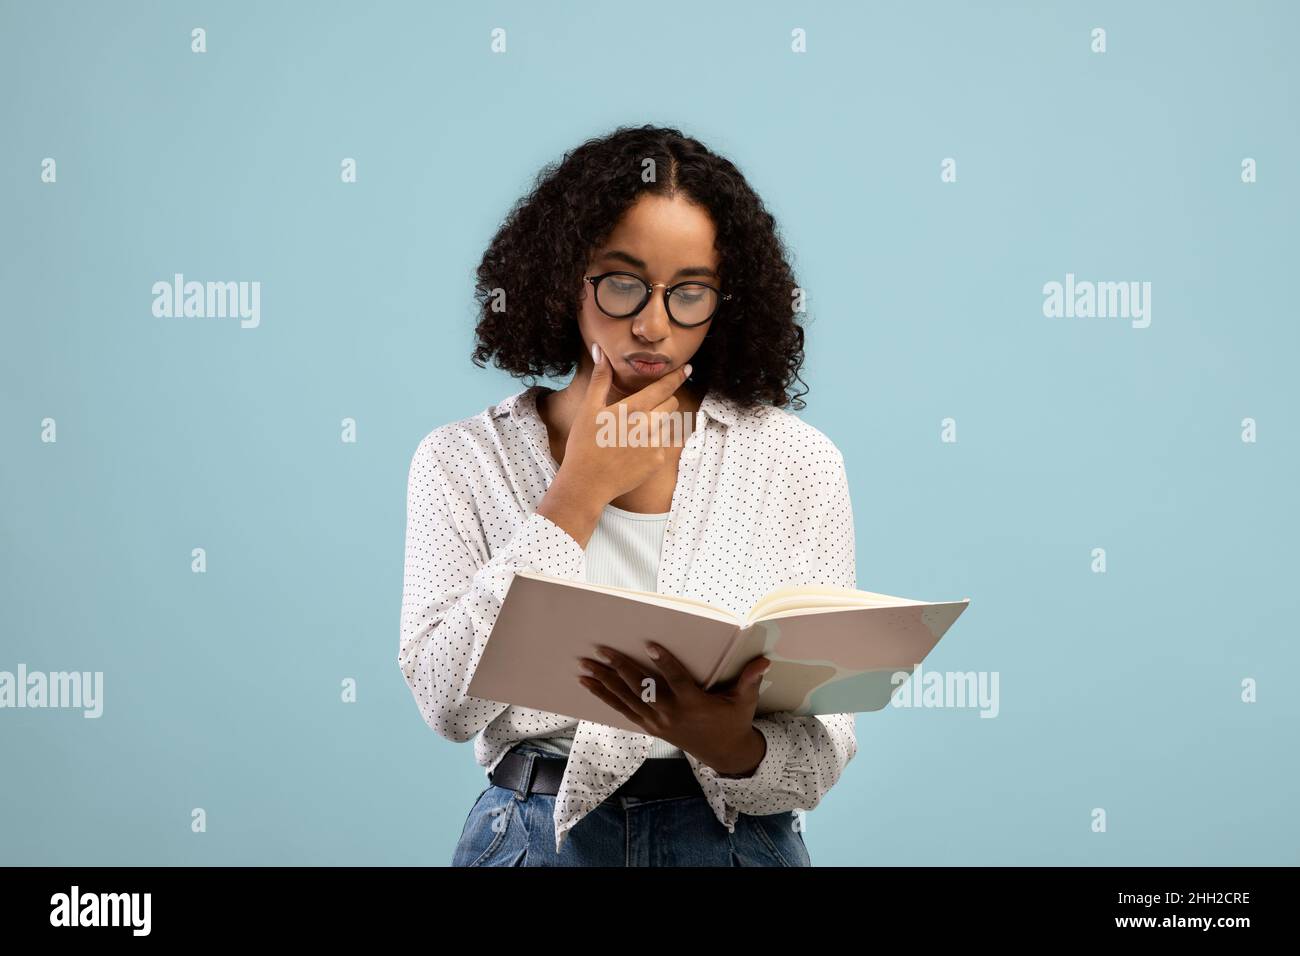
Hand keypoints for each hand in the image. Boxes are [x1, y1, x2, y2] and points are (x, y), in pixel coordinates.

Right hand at [557, 343, 690, 505]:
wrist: (586, 483)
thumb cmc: (584, 444)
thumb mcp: (588, 408)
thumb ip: (600, 378)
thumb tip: (600, 350)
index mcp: (633, 409)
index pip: (664, 387)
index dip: (677, 377)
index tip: (688, 369)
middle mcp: (649, 426)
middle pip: (671, 404)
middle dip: (662, 402)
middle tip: (642, 410)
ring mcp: (655, 445)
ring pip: (668, 425)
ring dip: (657, 423)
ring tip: (632, 434)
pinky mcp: (657, 462)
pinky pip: (664, 445)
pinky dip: (653, 444)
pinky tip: (633, 451)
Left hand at [577, 641, 770, 775]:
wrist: (723, 753)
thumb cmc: (733, 721)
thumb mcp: (744, 702)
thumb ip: (749, 680)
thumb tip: (764, 660)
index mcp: (694, 704)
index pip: (676, 680)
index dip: (663, 662)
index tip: (648, 645)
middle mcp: (671, 714)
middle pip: (642, 688)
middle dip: (620, 668)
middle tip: (601, 650)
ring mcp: (657, 721)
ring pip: (626, 699)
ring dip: (604, 682)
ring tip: (585, 667)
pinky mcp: (649, 726)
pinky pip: (622, 710)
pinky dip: (605, 696)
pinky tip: (589, 684)